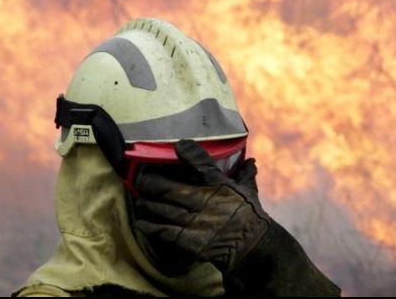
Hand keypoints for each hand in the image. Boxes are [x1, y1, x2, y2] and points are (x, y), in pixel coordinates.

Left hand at [131, 139, 271, 273]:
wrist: (256, 249)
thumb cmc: (251, 217)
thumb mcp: (249, 193)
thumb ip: (244, 175)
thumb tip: (251, 161)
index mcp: (219, 186)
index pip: (202, 164)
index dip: (188, 152)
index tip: (178, 146)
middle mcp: (205, 201)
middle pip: (167, 188)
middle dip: (148, 183)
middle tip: (140, 180)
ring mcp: (196, 222)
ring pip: (160, 209)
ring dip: (145, 205)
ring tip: (139, 202)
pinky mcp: (191, 241)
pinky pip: (163, 231)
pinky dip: (149, 226)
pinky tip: (140, 223)